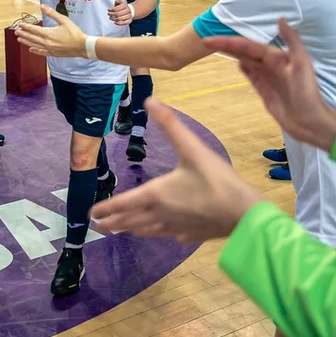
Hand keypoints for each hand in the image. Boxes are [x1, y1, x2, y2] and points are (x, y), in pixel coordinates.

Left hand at [15, 4, 87, 57]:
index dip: (26, 26)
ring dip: (26, 42)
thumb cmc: (74, 32)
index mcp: (48, 33)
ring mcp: (49, 49)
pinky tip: (31, 49)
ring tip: (19, 39)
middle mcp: (46, 42)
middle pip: (31, 37)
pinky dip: (35, 51)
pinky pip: (41, 52)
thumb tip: (42, 6)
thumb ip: (52, 13)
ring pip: (34, 45)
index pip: (33, 29)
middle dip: (23, 34)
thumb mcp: (63, 20)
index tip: (20, 24)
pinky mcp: (53, 54)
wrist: (82, 46)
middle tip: (16, 31)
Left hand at [90, 100, 261, 241]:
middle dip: (114, 223)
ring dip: (134, 230)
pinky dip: (164, 234)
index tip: (91, 213)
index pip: (124, 203)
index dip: (106, 207)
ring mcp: (177, 227)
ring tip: (125, 231)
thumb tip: (149, 100)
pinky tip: (169, 235)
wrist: (244, 213)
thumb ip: (170, 125)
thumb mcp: (192, 148)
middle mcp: (162, 213)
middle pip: (132, 220)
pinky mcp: (193, 235)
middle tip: (100, 227)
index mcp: (157, 194)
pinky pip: (173, 235)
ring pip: (150, 230)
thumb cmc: (216, 180)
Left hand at [107, 0, 132, 25]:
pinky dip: (118, 23)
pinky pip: (124, 23)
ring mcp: (129, 16)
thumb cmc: (122, 7)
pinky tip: (115, 22)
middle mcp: (128, 10)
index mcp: (125, 5)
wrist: (129, 11)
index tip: (108, 10)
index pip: (116, 9)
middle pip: (118, 14)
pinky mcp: (129, 20)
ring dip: (113, 19)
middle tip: (108, 14)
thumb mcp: (120, 3)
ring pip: (120, 19)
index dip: (111, 10)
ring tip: (110, 18)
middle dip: (111, 14)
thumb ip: (118, 1)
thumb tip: (116, 0)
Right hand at [203, 19, 335, 150]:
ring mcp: (268, 78)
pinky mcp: (265, 91)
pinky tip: (238, 64)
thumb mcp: (302, 64)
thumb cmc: (306, 93)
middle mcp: (271, 65)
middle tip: (205, 41)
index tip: (211, 39)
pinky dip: (244, 69)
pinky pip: (252, 77)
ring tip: (216, 48)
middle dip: (227, 46)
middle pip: (245, 52)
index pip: (249, 46)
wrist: (309, 121)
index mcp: (278, 57)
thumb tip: (280, 18)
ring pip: (247, 62)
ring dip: (233, 54)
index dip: (230, 42)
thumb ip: (292, 40)